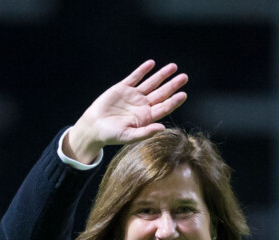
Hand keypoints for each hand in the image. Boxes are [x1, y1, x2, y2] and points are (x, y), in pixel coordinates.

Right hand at [64, 60, 187, 162]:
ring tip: (173, 67)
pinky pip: (135, 77)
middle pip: (161, 93)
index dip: (174, 101)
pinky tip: (151, 64)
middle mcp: (142, 105)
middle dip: (172, 85)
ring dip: (162, 75)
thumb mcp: (129, 136)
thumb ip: (146, 132)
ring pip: (151, 83)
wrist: (94, 126)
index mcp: (146, 117)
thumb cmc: (111, 135)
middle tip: (184, 77)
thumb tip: (163, 128)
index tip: (183, 94)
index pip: (164, 107)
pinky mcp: (123, 88)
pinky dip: (143, 70)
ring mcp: (133, 96)